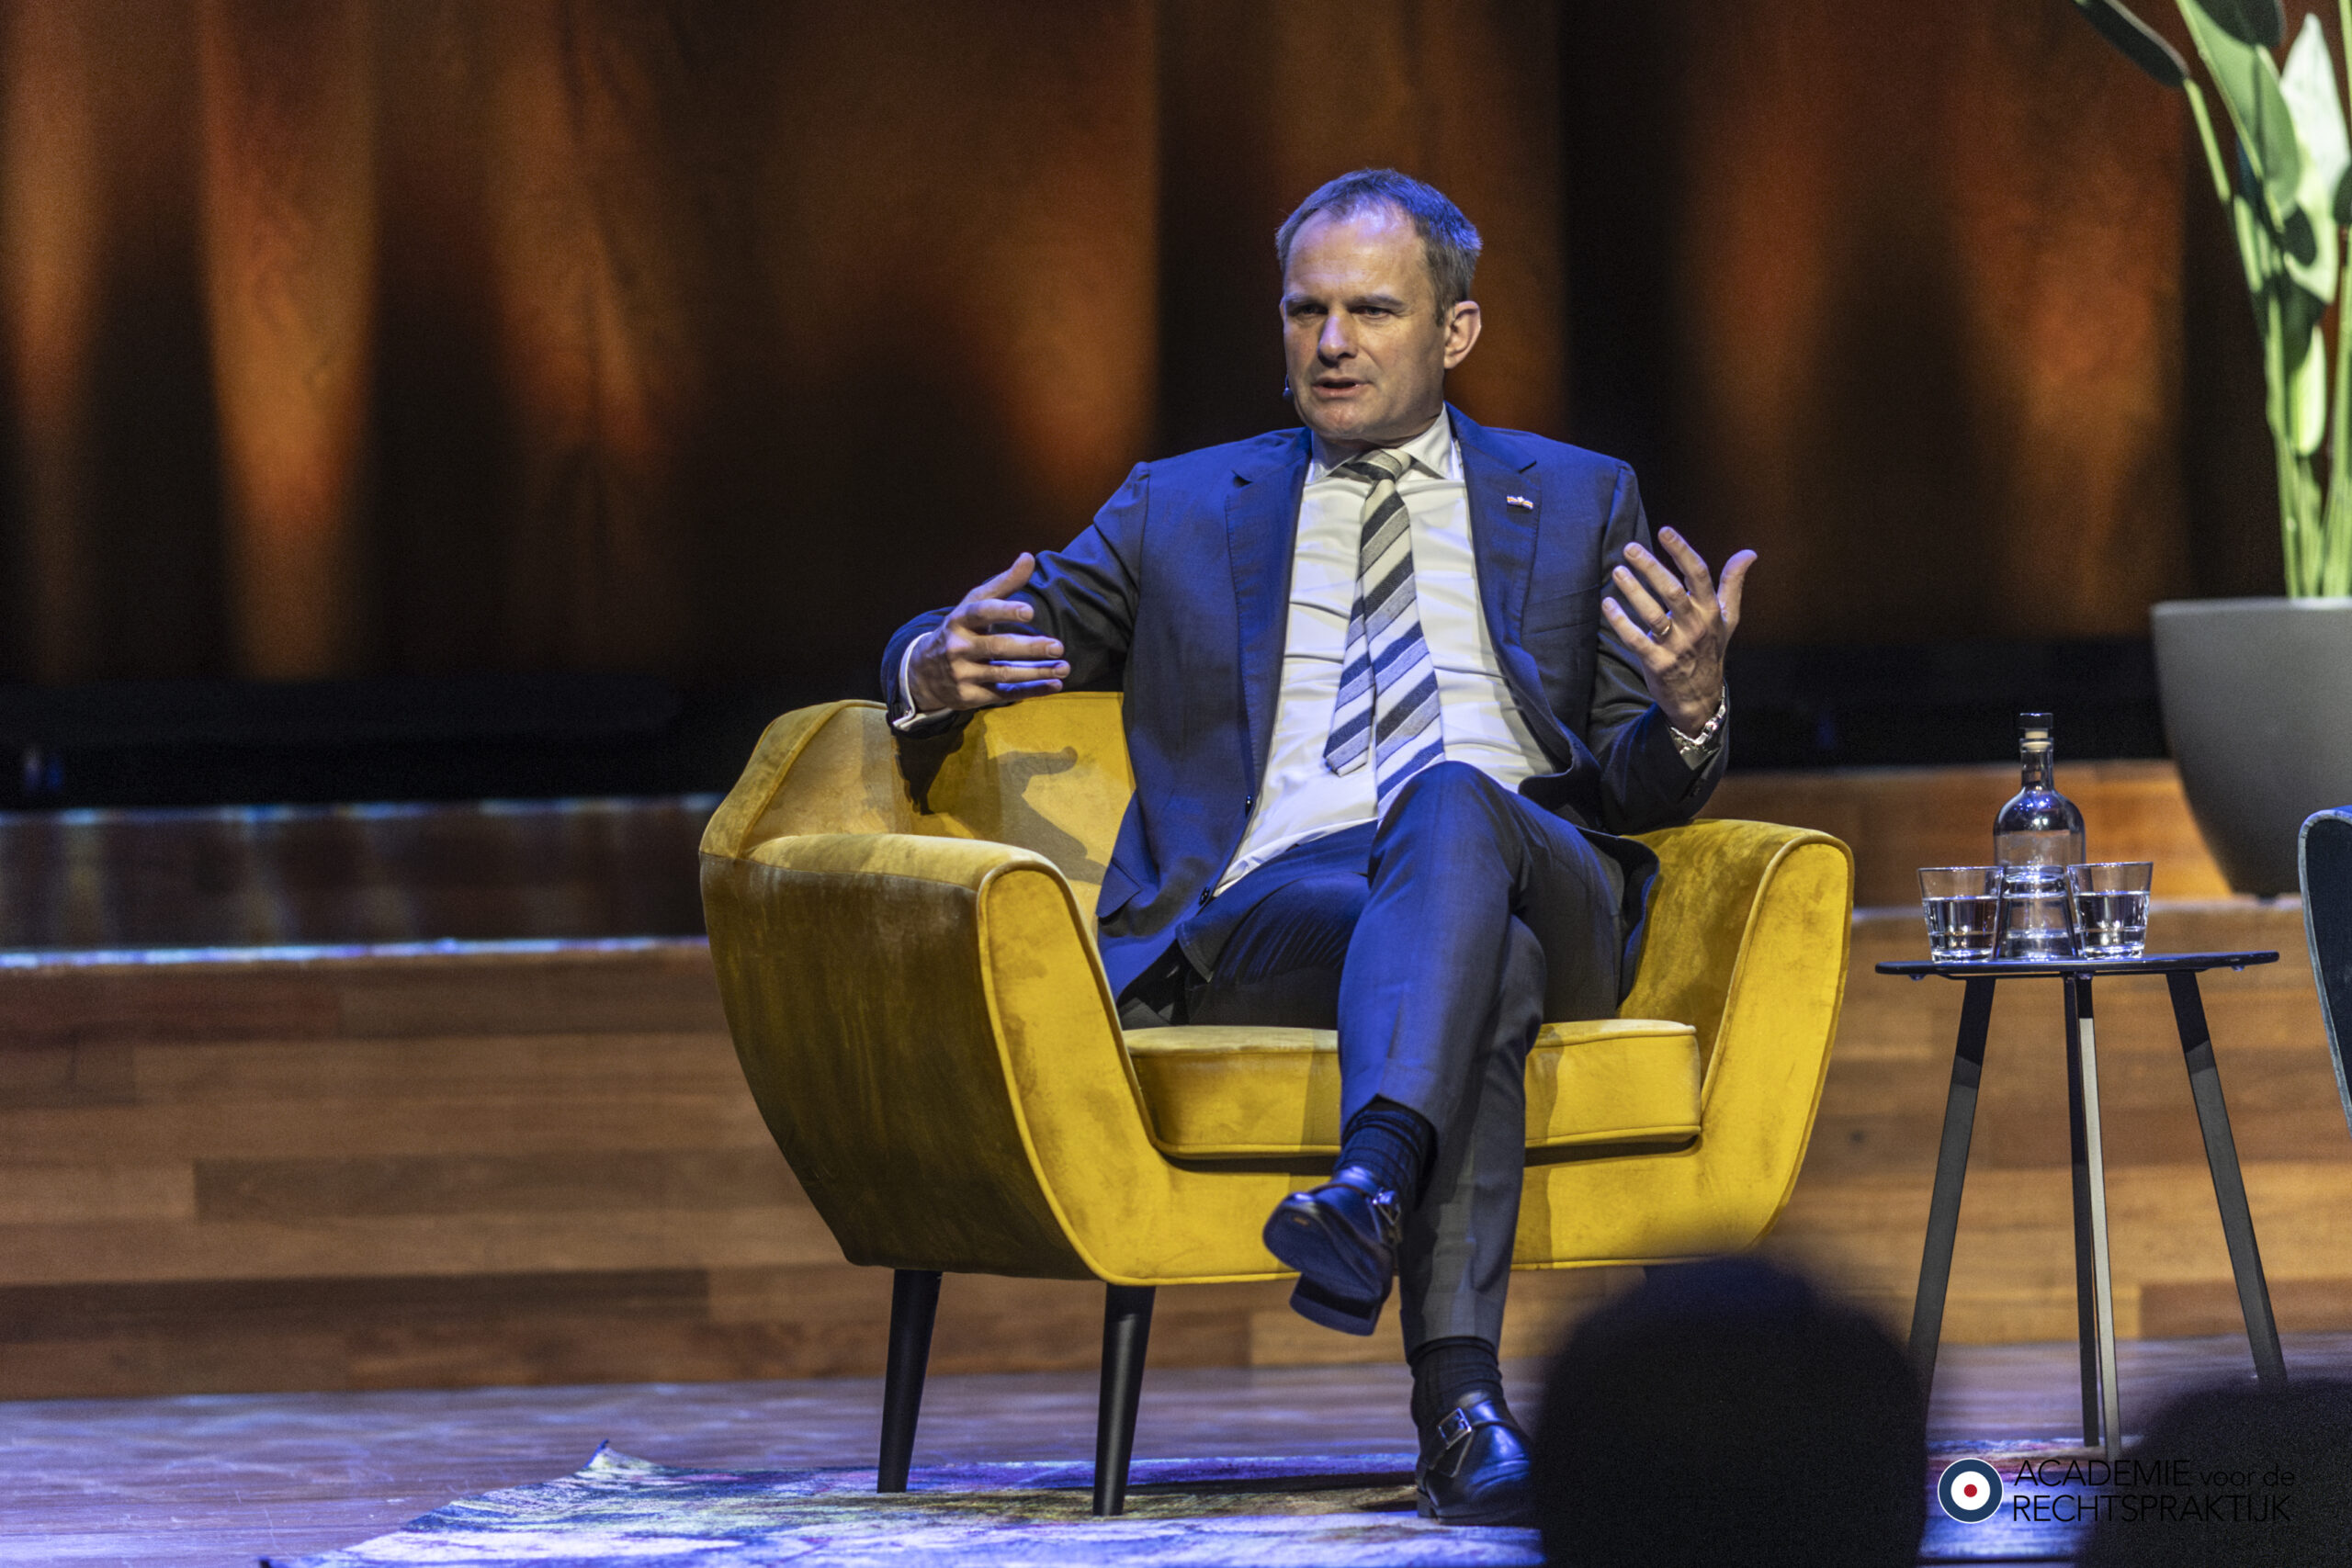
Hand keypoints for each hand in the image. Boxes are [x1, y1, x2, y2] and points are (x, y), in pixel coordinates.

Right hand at [907, 553, 1070, 711]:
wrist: (925, 672)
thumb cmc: (960, 631)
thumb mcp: (974, 605)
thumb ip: (1003, 584)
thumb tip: (1029, 557)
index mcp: (960, 620)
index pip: (982, 612)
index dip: (1005, 611)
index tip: (1030, 612)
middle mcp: (958, 647)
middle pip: (997, 647)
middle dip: (1030, 647)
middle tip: (1058, 646)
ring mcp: (963, 674)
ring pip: (1004, 673)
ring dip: (1037, 672)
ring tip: (1064, 667)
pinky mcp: (970, 697)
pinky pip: (1005, 694)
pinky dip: (1032, 691)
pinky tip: (1054, 684)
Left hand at [1599, 528, 1755, 735]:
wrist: (1700, 697)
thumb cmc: (1710, 650)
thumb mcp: (1727, 618)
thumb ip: (1733, 584)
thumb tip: (1749, 553)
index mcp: (1710, 612)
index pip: (1699, 575)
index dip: (1682, 551)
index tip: (1664, 531)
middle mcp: (1695, 627)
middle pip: (1673, 591)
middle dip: (1651, 567)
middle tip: (1630, 548)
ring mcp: (1676, 646)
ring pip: (1652, 614)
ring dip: (1633, 591)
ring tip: (1617, 571)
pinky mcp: (1657, 663)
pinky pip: (1636, 640)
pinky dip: (1620, 621)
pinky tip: (1607, 603)